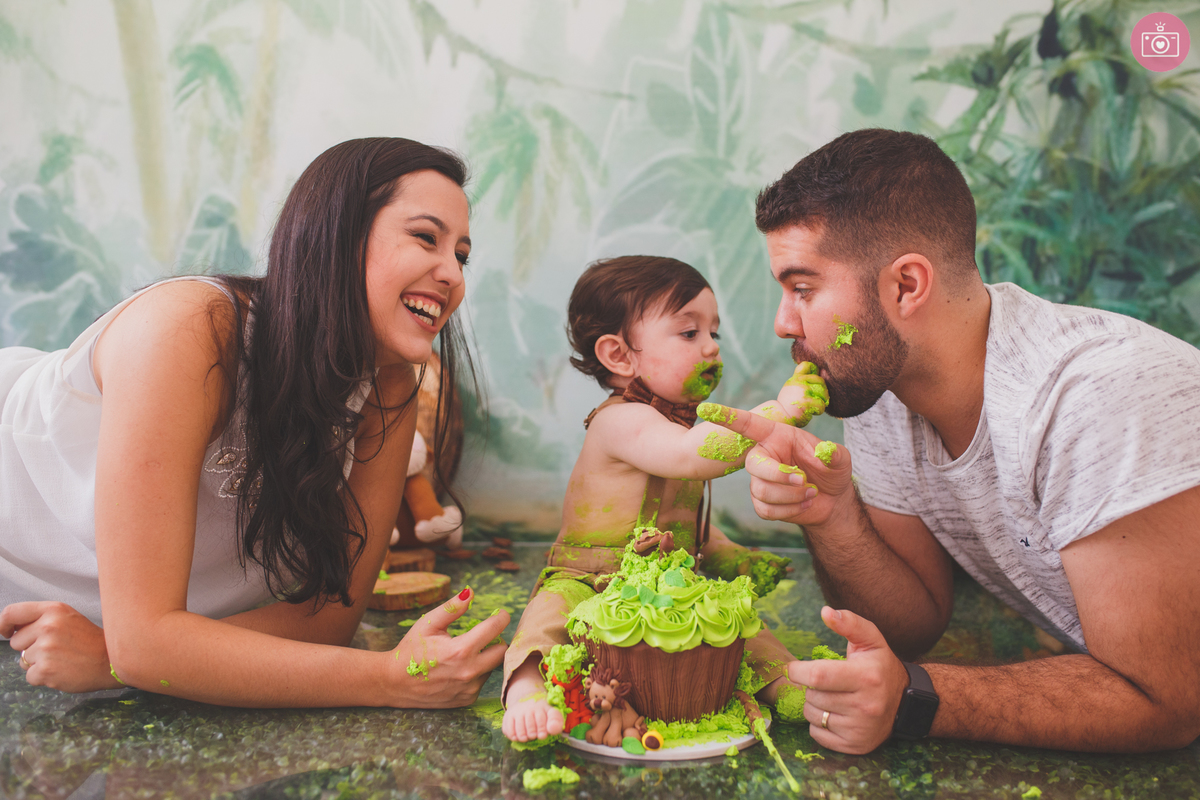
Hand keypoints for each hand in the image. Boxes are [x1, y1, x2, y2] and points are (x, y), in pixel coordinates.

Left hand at [0, 602, 121, 691]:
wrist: (111, 661)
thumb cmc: (90, 641)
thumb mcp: (68, 618)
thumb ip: (42, 619)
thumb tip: (10, 628)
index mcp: (53, 610)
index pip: (12, 613)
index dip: (4, 624)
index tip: (5, 632)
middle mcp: (47, 626)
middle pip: (16, 641)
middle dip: (30, 647)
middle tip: (55, 648)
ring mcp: (45, 649)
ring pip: (23, 660)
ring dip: (38, 663)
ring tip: (61, 659)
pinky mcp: (45, 670)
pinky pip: (29, 676)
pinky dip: (43, 677)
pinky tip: (61, 670)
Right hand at [387, 588, 508, 707]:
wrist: (394, 683)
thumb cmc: (410, 650)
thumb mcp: (428, 624)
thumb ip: (452, 608)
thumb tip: (470, 592)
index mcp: (461, 650)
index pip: (495, 629)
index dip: (501, 617)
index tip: (500, 614)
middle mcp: (469, 671)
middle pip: (502, 651)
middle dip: (496, 640)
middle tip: (483, 635)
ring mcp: (469, 688)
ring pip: (492, 668)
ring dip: (485, 658)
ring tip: (465, 653)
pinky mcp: (466, 699)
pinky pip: (481, 682)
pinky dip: (476, 673)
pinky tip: (459, 669)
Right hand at [699, 401, 853, 526]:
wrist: (832, 500)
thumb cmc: (831, 470)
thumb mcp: (840, 458)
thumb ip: (834, 453)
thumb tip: (824, 452)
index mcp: (776, 436)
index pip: (748, 424)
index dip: (727, 416)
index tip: (705, 408)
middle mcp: (764, 455)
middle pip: (754, 465)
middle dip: (779, 475)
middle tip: (804, 480)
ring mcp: (759, 480)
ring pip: (763, 490)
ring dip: (792, 495)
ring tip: (811, 492)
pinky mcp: (762, 503)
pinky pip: (766, 510)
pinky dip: (790, 510)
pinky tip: (804, 504)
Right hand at [774, 362, 828, 426]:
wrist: (781, 417)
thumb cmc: (788, 404)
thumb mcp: (791, 386)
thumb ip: (800, 377)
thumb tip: (813, 367)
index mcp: (795, 377)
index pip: (808, 366)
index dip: (814, 372)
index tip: (812, 383)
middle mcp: (799, 381)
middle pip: (821, 381)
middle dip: (822, 391)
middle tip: (815, 399)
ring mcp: (804, 391)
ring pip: (824, 393)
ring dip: (821, 401)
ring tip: (812, 405)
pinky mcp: (808, 402)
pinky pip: (822, 405)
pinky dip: (819, 410)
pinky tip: (811, 412)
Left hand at [788, 606, 910, 753]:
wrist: (906, 704)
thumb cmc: (881, 667)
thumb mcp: (870, 640)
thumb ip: (849, 623)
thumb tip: (825, 612)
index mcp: (866, 677)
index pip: (818, 676)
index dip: (798, 671)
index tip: (793, 667)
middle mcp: (865, 706)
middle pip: (812, 696)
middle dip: (810, 687)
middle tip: (826, 682)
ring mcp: (860, 729)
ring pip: (812, 715)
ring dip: (814, 704)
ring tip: (833, 696)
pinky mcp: (855, 746)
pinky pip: (817, 734)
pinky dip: (819, 724)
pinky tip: (836, 713)